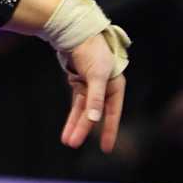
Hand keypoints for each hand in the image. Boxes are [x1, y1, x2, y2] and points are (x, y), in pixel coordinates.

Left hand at [60, 36, 126, 152]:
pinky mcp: (80, 84)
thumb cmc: (92, 51)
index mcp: (115, 86)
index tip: (106, 149)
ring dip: (75, 126)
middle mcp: (105, 89)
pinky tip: (67, 130)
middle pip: (94, 114)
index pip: (113, 113)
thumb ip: (95, 99)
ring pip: (83, 112)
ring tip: (68, 142)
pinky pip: (76, 105)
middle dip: (84, 130)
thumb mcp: (96, 76)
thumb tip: (94, 120)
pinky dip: (72, 117)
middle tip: (73, 145)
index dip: (109, 131)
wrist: (76, 33)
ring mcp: (91, 87)